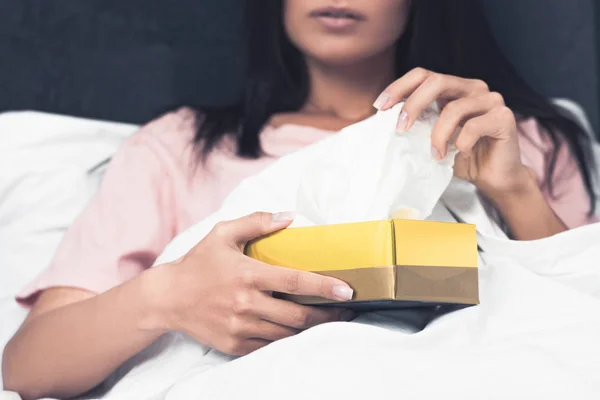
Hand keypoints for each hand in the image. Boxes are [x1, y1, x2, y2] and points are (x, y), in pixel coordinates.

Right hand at [149, 212, 354, 355]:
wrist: (167, 298)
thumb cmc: (198, 263)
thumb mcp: (223, 233)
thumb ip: (256, 221)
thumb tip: (289, 216)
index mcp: (247, 274)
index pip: (294, 282)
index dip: (324, 287)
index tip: (347, 291)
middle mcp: (246, 303)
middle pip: (298, 315)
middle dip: (327, 315)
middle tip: (346, 310)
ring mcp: (240, 327)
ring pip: (286, 334)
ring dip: (311, 329)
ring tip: (329, 319)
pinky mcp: (234, 344)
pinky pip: (269, 345)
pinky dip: (286, 339)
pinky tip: (298, 330)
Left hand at [374, 67, 530, 196]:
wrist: (493, 178)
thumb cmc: (460, 157)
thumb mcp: (431, 137)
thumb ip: (417, 123)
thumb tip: (385, 121)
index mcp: (454, 88)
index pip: (423, 75)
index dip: (399, 87)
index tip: (380, 106)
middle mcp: (473, 88)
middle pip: (437, 82)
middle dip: (413, 104)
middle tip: (400, 129)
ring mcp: (491, 100)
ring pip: (454, 109)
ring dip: (438, 135)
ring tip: (435, 154)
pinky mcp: (503, 117)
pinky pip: (474, 126)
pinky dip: (461, 142)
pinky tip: (462, 153)